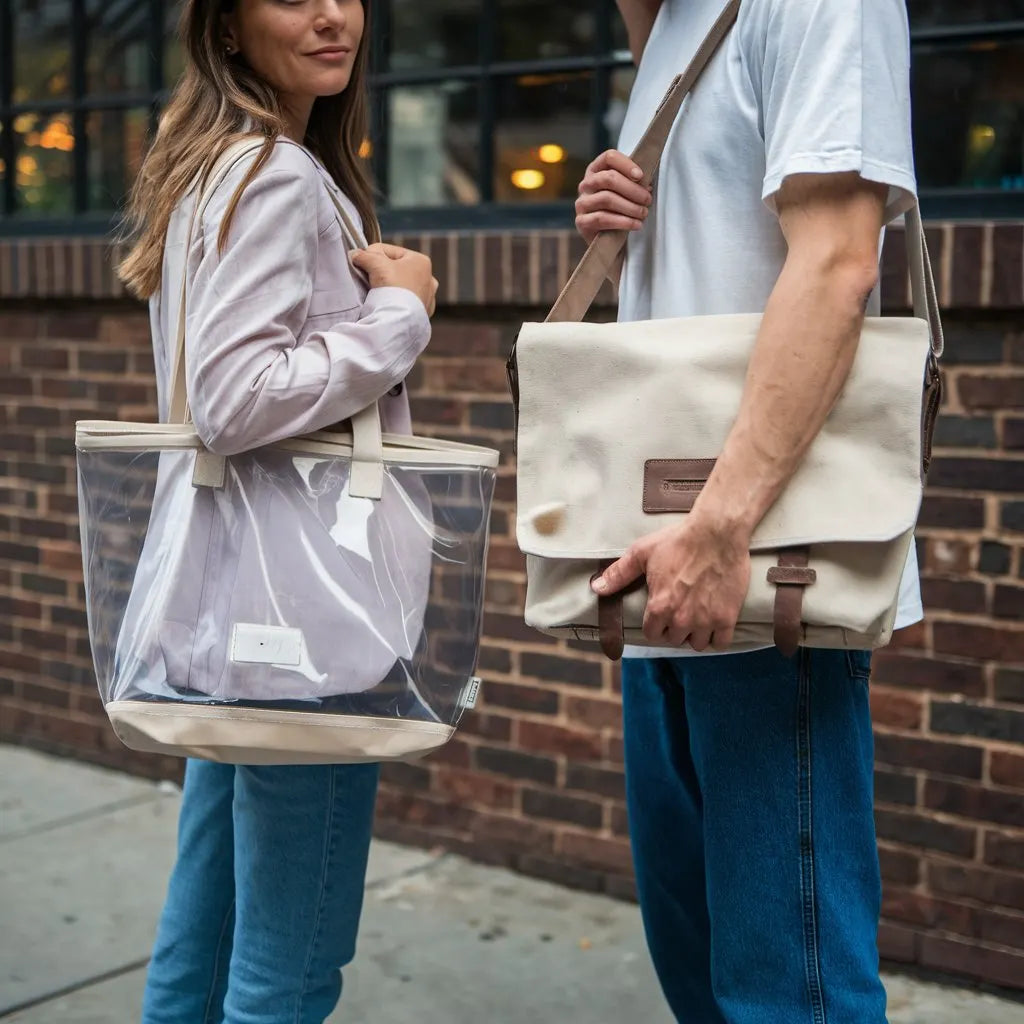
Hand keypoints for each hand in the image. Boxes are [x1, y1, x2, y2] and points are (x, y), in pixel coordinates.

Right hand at [350, 243, 438, 316]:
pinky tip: (390, 303)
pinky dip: (397, 301)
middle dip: (382, 271)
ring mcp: (427, 297)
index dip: (373, 255)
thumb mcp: (375, 263)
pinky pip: (406, 302)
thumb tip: (356, 255)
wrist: (399, 319)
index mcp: (421, 261)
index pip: (389, 251)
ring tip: (379, 291)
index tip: (363, 263)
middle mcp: (429, 278)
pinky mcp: (422, 313)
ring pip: (402, 286)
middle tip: (370, 277)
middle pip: (397, 269)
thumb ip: (364, 255)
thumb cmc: (392, 287)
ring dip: (390, 286)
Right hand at [575, 149, 651, 245]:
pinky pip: (603, 218)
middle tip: (647, 199)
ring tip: (643, 213)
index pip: (609, 157)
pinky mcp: (582, 222)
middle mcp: (586, 185)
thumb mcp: (628, 193)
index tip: (641, 176)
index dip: (626, 164)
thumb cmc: (621, 212)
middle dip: (632, 189)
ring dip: (630, 206)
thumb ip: (635, 183)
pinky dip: (623, 221)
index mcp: (597, 171)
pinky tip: (636, 225)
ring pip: (607, 199)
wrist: (610, 241)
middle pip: (608, 178)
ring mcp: (582, 203)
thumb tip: (647, 183)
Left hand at [591, 513, 750, 650]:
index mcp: (659, 607)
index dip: (655, 624)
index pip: (652, 634)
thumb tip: (596, 588)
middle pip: (675, 639)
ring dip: (695, 634)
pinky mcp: (727, 617)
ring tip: (697, 619)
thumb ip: (618, 574)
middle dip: (675, 628)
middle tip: (680, 612)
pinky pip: (720, 643)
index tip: (660, 615)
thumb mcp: (641, 553)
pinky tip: (714, 625)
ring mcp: (706, 620)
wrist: (717, 533)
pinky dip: (717, 637)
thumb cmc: (678, 541)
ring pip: (697, 644)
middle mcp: (681, 619)